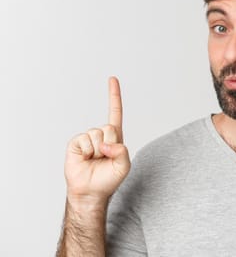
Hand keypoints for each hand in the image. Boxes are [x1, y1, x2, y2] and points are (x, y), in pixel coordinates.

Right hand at [64, 76, 130, 205]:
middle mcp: (101, 135)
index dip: (114, 95)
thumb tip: (107, 144)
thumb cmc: (108, 180)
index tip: (112, 79)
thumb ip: (122, 152)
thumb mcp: (123, 166)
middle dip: (111, 144)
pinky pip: (84, 141)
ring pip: (97, 135)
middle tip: (105, 158)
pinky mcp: (76, 144)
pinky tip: (85, 160)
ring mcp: (88, 138)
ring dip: (98, 151)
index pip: (115, 112)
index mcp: (115, 138)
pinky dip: (86, 152)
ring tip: (95, 161)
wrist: (90, 192)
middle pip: (109, 128)